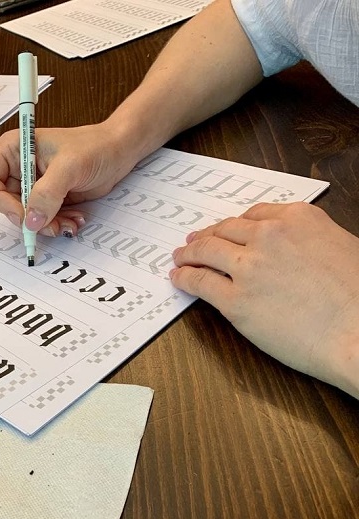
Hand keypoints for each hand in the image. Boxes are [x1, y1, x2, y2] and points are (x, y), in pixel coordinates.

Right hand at [0, 123, 140, 236]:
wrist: (119, 152)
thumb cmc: (95, 146)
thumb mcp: (69, 167)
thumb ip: (47, 193)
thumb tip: (30, 221)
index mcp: (13, 150)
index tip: (22, 214)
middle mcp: (17, 168)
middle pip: (4, 204)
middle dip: (27, 219)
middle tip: (49, 225)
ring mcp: (31, 185)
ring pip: (24, 217)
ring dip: (45, 226)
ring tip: (67, 223)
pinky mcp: (46, 199)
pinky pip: (40, 221)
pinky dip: (56, 225)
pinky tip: (73, 220)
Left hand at [170, 202, 358, 397]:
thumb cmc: (358, 297)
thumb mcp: (340, 247)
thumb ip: (307, 241)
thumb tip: (288, 250)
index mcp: (298, 218)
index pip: (253, 216)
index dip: (233, 225)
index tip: (225, 229)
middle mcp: (269, 237)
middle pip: (225, 230)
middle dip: (207, 235)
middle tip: (194, 242)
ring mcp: (248, 267)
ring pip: (205, 251)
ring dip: (188, 254)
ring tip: (180, 258)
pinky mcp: (235, 300)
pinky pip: (199, 282)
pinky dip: (184, 278)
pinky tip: (179, 278)